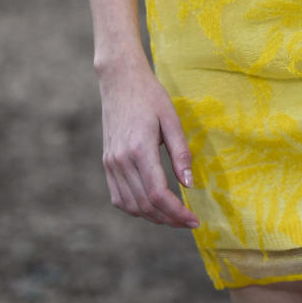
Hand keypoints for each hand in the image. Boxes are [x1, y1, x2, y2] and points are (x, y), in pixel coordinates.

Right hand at [98, 57, 199, 228]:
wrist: (120, 80)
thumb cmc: (150, 96)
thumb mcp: (171, 119)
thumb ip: (180, 153)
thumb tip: (189, 185)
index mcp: (140, 148)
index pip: (158, 194)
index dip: (177, 213)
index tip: (194, 220)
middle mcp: (121, 160)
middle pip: (145, 205)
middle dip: (169, 219)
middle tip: (188, 221)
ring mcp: (111, 163)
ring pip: (131, 206)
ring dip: (152, 217)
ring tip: (173, 216)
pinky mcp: (107, 163)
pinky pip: (118, 197)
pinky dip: (135, 208)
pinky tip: (151, 206)